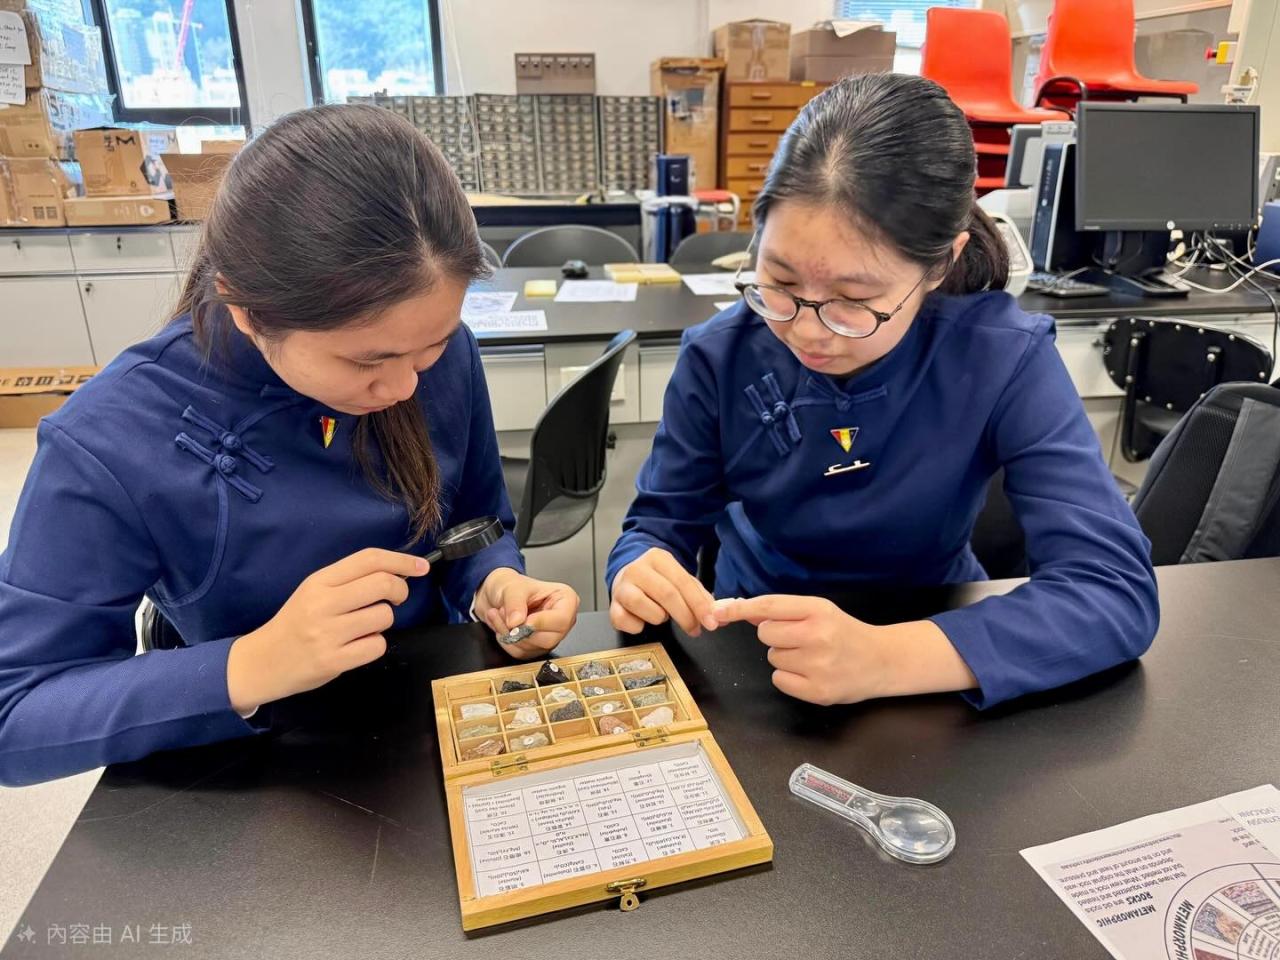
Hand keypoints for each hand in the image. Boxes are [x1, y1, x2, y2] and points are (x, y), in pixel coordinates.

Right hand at [227, 548, 428, 713]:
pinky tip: (358, 646)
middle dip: (400, 590)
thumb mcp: (313, 592)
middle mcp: (323, 603)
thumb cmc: (295, 624)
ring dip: (384, 621)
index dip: (401, 560)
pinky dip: (375, 645)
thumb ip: (349, 581)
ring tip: (365, 627)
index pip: (369, 559)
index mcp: (319, 581)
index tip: (421, 566)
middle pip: (383, 583)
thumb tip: (396, 571)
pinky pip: (376, 645)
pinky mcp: (333, 661)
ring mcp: (327, 633)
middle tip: (396, 598)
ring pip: (384, 616)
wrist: (261, 661)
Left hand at [476, 568, 578, 658]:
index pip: (561, 620)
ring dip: (509, 635)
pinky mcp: (537, 647)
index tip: (521, 619)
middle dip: (521, 630)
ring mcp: (550, 635)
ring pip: (533, 648)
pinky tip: (502, 626)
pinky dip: (506, 642)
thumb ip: (515, 603)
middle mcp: (561, 620)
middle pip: (549, 639)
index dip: (540, 623)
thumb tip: (516, 622)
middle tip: (504, 613)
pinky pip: (522, 653)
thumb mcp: (512, 588)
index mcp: (565, 600)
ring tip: (500, 615)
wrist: (497, 594)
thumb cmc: (511, 585)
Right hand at [609, 548, 718, 635]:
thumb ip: (700, 596)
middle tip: (695, 630)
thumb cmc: (659, 580)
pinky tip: (642, 621)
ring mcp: (621, 586)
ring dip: (658, 617)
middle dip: (685, 616)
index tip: (711, 622)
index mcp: (658, 558)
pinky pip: (623, 620)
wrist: (627, 573)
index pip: (683, 582)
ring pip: (641, 605)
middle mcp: (637, 569)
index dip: (699, 605)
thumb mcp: (681, 580)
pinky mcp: (612, 604)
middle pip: (666, 594)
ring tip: (662, 616)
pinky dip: (636, 626)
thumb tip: (718, 615)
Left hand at [714, 595, 977, 704]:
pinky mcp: (817, 691)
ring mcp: (818, 666)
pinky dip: (789, 678)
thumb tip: (739, 608)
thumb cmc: (844, 632)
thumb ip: (782, 609)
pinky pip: (780, 680)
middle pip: (765, 634)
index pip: (769, 607)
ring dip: (785, 657)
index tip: (718, 611)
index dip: (739, 609)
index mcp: (818, 610)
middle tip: (800, 639)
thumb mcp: (819, 610)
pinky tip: (810, 673)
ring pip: (772, 658)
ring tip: (811, 656)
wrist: (881, 661)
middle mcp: (818, 636)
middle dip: (776, 636)